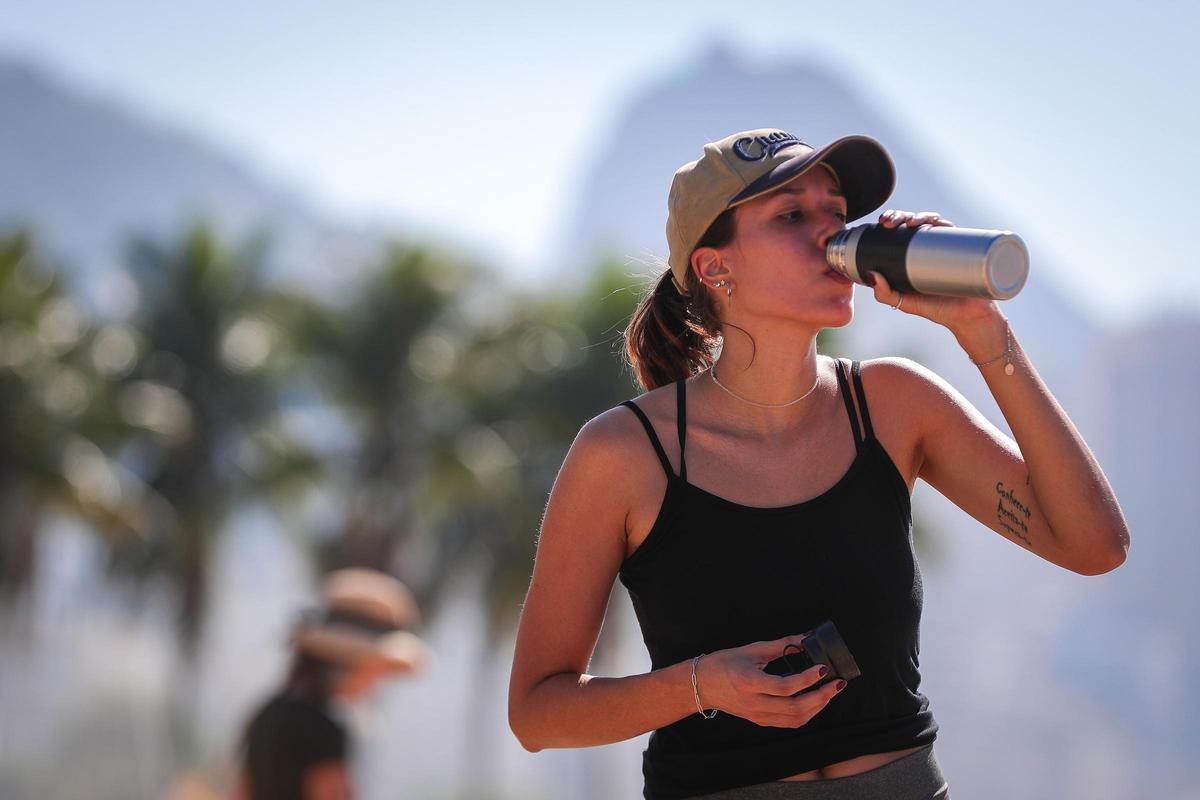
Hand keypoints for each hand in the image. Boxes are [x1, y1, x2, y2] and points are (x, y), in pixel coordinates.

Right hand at [694, 635, 844, 727]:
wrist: (702, 684)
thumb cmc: (724, 663)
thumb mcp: (752, 649)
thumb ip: (782, 645)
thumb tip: (806, 637)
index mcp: (750, 682)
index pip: (786, 686)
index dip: (808, 679)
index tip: (822, 668)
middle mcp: (754, 703)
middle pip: (795, 708)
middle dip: (821, 696)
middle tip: (836, 684)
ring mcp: (757, 715)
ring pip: (795, 719)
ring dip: (817, 707)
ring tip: (829, 692)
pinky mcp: (760, 720)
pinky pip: (789, 723)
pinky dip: (806, 714)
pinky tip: (815, 702)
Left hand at [870, 209, 1001, 331]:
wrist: (967, 317)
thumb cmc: (936, 309)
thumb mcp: (903, 303)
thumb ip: (885, 294)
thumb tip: (871, 274)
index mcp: (910, 255)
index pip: (898, 232)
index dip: (889, 221)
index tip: (880, 222)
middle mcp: (927, 247)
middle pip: (911, 223)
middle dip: (898, 215)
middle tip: (888, 222)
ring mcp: (944, 246)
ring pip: (929, 222)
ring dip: (917, 215)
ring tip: (908, 223)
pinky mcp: (960, 248)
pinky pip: (950, 229)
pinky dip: (939, 221)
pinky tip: (931, 222)